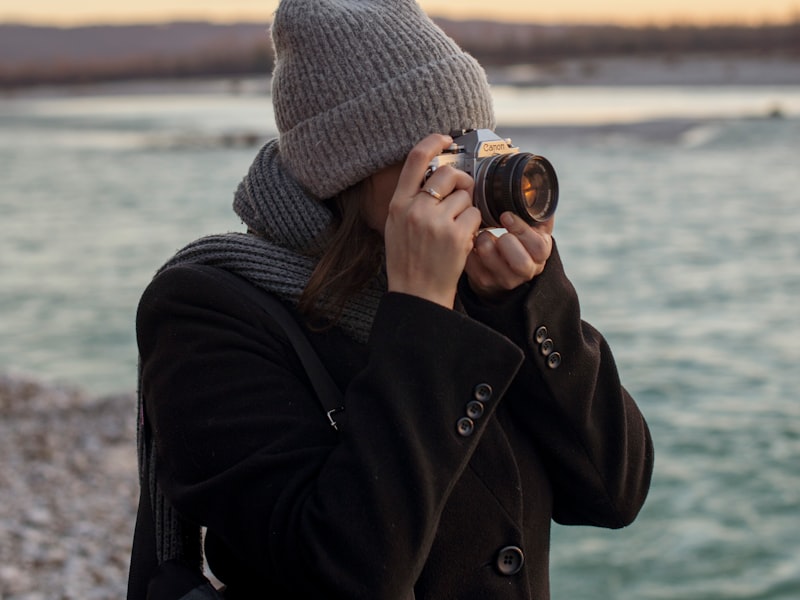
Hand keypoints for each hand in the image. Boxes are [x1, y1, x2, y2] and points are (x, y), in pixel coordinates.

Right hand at [385, 134, 481, 307]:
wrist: (417, 295)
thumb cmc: (408, 262)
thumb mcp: (395, 227)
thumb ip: (410, 201)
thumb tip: (434, 175)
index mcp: (397, 204)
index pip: (415, 159)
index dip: (433, 142)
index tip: (446, 139)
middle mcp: (415, 209)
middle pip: (448, 174)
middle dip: (461, 182)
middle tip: (462, 196)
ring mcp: (436, 222)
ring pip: (466, 196)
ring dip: (467, 211)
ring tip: (456, 230)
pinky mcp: (456, 235)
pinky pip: (476, 215)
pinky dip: (474, 226)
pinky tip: (463, 240)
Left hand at [465, 212, 553, 299]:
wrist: (502, 268)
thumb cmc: (518, 241)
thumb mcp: (532, 229)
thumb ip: (535, 213)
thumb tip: (533, 190)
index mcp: (540, 256)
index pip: (538, 246)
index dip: (521, 228)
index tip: (505, 216)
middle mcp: (525, 272)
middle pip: (520, 261)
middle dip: (504, 240)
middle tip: (496, 231)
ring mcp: (504, 279)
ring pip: (490, 257)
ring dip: (482, 240)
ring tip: (482, 235)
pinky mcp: (484, 281)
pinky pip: (471, 261)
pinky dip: (468, 247)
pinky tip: (471, 242)